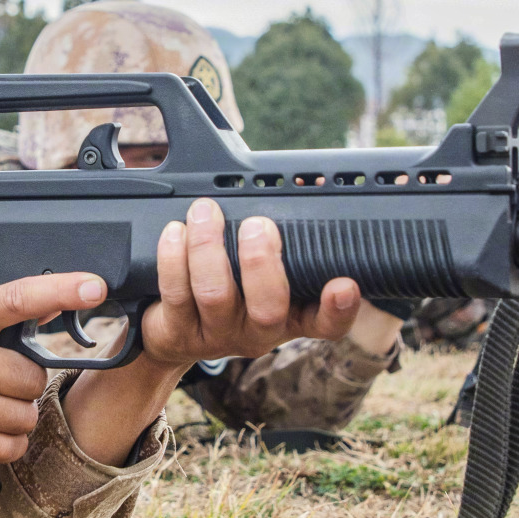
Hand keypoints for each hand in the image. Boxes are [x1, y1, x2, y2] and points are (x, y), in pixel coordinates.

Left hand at [138, 198, 359, 366]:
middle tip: (257, 225)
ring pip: (215, 295)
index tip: (343, 284)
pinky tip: (176, 231)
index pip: (326, 324)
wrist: (177, 333)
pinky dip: (175, 256)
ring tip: (205, 213)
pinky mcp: (179, 332)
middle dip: (261, 262)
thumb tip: (310, 182)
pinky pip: (177, 293)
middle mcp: (259, 331)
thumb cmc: (232, 288)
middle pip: (268, 309)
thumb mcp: (264, 271)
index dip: (339, 309)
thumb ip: (287, 234)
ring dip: (209, 247)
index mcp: (291, 316)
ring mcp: (218, 335)